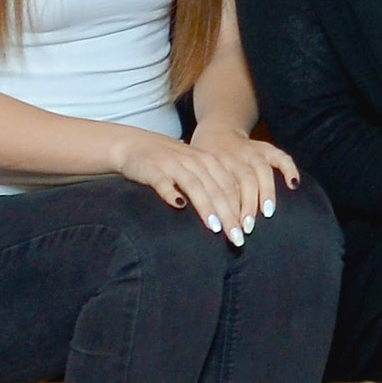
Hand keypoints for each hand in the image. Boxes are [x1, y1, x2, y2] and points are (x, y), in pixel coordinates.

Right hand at [117, 127, 299, 237]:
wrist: (134, 144)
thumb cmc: (169, 162)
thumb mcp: (195, 168)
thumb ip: (213, 185)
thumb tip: (235, 213)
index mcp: (208, 161)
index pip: (230, 187)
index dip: (240, 208)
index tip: (248, 230)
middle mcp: (194, 161)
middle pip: (216, 189)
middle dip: (229, 215)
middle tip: (237, 238)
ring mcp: (173, 164)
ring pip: (194, 185)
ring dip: (206, 206)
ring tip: (215, 227)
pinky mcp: (152, 168)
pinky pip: (163, 181)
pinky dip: (170, 192)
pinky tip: (178, 206)